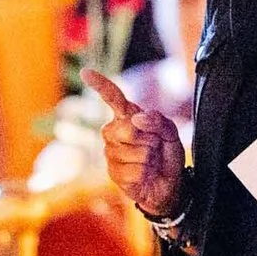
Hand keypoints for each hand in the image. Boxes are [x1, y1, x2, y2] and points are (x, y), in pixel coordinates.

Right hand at [89, 68, 184, 218]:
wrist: (170, 184)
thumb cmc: (166, 154)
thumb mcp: (171, 133)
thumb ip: (158, 120)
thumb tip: (137, 119)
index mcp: (127, 117)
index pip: (113, 97)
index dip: (100, 84)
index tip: (85, 72)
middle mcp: (114, 132)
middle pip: (128, 129)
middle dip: (149, 139)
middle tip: (154, 147)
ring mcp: (111, 153)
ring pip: (135, 152)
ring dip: (149, 159)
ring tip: (150, 162)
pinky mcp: (113, 173)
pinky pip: (134, 171)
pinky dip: (145, 173)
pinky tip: (145, 175)